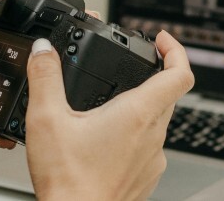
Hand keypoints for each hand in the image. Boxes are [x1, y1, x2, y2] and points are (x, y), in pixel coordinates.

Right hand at [24, 31, 193, 199]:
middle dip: (151, 74)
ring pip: (158, 121)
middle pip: (168, 94)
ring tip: (109, 102)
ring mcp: (153, 159)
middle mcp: (153, 136)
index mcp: (138, 114)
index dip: (176, 50)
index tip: (162, 39)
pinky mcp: (145, 177)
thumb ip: (45, 77)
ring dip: (140, 106)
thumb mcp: (46, 119)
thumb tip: (43, 50)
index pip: (180, 73)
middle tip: (130, 64)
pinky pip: (148, 147)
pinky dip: (133, 135)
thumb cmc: (68, 182)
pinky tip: (105, 139)